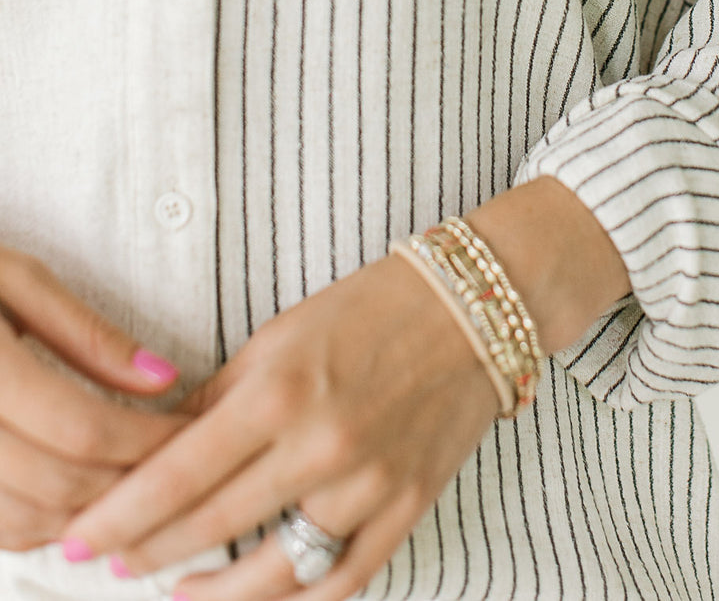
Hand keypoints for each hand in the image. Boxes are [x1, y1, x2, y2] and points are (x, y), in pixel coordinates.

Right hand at [0, 245, 184, 551]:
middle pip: (57, 484)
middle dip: (129, 483)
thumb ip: (86, 333)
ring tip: (135, 482)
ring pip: (21, 521)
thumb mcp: (15, 278)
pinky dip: (39, 525)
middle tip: (175, 465)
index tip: (189, 431)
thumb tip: (162, 379)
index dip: (145, 441)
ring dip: (87, 514)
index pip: (80, 428)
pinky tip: (75, 496)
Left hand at [62, 253, 501, 599]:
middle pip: (213, 526)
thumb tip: (161, 448)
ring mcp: (368, 484)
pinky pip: (341, 581)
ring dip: (215, 594)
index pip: (179, 475)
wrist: (473, 307)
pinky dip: (293, 600)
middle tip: (113, 563)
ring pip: (274, 573)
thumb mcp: (281, 335)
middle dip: (150, 552)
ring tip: (178, 593)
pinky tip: (259, 598)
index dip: (122, 516)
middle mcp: (321, 444)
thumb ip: (220, 397)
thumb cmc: (370, 309)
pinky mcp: (407, 508)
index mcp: (281, 391)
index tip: (84, 539)